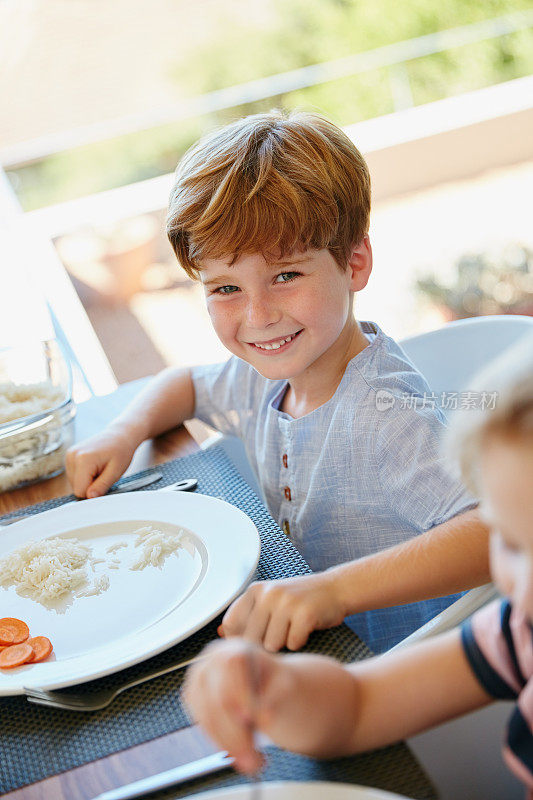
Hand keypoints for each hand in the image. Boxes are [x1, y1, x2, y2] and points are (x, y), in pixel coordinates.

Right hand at [65, 425, 137, 497]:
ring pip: (74, 483)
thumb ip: (101, 486)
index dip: (93, 492)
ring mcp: (69, 455)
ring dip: (87, 481)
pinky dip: (84, 475)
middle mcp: (72, 456)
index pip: (80, 491)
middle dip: (90, 485)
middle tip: (103, 473)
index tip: (104, 481)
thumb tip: (89, 498)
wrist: (120, 435)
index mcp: (83, 460)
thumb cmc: (121, 451)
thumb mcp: (116, 472)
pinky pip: (74, 476)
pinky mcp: (69, 456)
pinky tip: (94, 466)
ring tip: (100, 468)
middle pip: (76, 487)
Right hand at [183, 639, 290, 773]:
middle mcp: (211, 660)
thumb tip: (264, 718)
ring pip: (208, 716)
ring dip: (229, 745)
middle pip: (218, 697)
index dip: (241, 693)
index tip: (253, 719)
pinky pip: (203, 724)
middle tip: (255, 759)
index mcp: (235, 648)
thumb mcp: (284, 682)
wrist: (261, 683)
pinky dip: (221, 743)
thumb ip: (275, 695)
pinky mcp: (192, 698)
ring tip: (251, 762)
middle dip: (237, 733)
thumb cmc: (274, 680)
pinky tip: (238, 753)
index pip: (232, 666)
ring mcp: (197, 679)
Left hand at [219, 571, 345, 650]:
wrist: (335, 588)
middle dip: (264, 645)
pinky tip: (305, 630)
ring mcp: (287, 602)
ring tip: (292, 630)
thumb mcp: (270, 601)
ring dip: (283, 644)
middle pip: (251, 638)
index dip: (239, 639)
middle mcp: (268, 593)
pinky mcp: (305, 613)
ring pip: (272, 644)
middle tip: (279, 635)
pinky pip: (293, 644)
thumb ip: (247, 616)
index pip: (231, 624)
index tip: (253, 641)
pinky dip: (299, 642)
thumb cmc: (299, 600)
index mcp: (255, 590)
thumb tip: (221, 634)